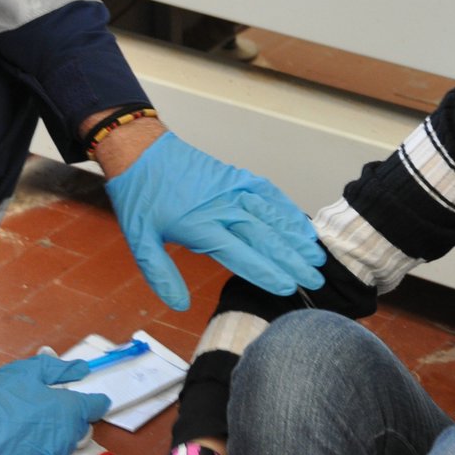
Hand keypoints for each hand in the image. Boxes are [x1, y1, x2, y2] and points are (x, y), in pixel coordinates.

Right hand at [0, 355, 109, 454]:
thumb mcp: (29, 372)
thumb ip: (59, 370)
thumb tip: (81, 369)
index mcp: (69, 410)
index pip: (95, 407)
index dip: (95, 402)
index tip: (95, 401)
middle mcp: (66, 438)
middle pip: (80, 430)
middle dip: (72, 421)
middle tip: (49, 413)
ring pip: (64, 450)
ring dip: (55, 441)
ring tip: (30, 431)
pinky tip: (21, 449)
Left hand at [104, 132, 324, 309]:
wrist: (141, 149)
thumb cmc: (139, 195)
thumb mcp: (139, 239)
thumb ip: (160, 274)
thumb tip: (179, 305)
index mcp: (200, 225)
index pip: (242, 254)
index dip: (267, 273)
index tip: (288, 288)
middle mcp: (222, 207)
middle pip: (265, 237)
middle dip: (292, 261)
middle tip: (314, 280)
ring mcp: (232, 188)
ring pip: (272, 215)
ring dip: (296, 236)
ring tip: (316, 257)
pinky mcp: (235, 176)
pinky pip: (268, 192)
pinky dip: (287, 208)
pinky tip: (300, 224)